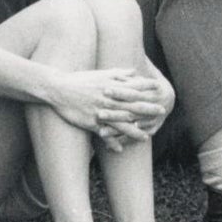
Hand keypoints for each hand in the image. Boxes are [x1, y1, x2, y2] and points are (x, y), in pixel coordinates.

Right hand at [48, 68, 172, 145]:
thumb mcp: (101, 73)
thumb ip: (119, 73)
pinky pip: (103, 134)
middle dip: (148, 109)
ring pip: (120, 123)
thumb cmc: (80, 80)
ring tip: (146, 137)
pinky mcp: (90, 122)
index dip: (147, 88)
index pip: (133, 87)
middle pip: (132, 105)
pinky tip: (119, 149)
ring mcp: (100, 112)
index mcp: (111, 87)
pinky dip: (111, 142)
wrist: (59, 88)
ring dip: (134, 131)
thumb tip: (135, 71)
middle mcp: (108, 99)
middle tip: (162, 111)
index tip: (159, 89)